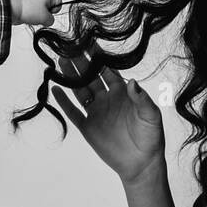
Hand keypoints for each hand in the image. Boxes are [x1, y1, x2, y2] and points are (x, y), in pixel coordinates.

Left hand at [12, 0, 62, 27]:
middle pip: (50, 6)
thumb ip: (52, 20)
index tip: (50, 13)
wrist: (12, 9)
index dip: (56, 8)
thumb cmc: (28, 9)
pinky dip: (33, 16)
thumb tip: (49, 21)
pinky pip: (34, 12)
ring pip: (42, 10)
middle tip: (42, 16)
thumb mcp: (46, 18)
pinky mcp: (27, 5)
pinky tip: (29, 18)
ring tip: (34, 17)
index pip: (59, 0)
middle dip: (47, 14)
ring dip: (39, 16)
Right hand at [49, 48, 164, 186]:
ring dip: (70, 78)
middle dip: (80, 63)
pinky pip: (73, 112)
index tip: (88, 43)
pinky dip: (64, 101)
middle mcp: (107, 99)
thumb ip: (141, 98)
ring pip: (80, 91)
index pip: (107, 71)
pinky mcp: (88, 127)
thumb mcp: (151, 116)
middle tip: (69, 48)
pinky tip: (56, 89)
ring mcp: (96, 112)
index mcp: (122, 93)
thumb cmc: (151, 137)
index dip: (98, 58)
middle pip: (90, 77)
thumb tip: (132, 82)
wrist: (142, 163)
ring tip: (60, 62)